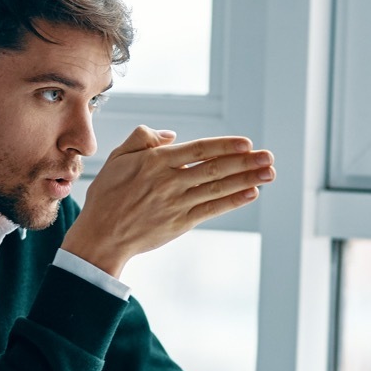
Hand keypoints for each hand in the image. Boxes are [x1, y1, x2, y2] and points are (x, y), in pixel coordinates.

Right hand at [62, 126, 274, 276]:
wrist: (101, 235)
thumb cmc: (107, 195)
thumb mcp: (117, 158)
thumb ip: (142, 140)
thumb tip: (170, 134)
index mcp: (157, 162)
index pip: (199, 150)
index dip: (224, 146)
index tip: (247, 143)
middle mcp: (170, 181)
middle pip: (215, 168)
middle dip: (245, 162)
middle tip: (269, 157)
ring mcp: (177, 203)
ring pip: (217, 188)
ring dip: (246, 180)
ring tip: (268, 173)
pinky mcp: (180, 223)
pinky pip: (211, 210)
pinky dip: (232, 202)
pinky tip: (251, 194)